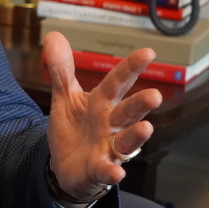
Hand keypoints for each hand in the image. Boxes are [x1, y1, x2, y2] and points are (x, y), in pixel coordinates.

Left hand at [44, 31, 161, 203]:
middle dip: (141, 104)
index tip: (148, 52)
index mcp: (101, 103)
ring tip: (146, 128)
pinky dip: (112, 172)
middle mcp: (110, 124)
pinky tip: (117, 172)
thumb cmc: (74, 128)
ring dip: (136, 135)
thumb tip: (53, 35)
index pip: (117, 82)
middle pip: (127, 111)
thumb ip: (62, 70)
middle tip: (155, 95)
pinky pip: (107, 170)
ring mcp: (108, 147)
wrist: (66, 166)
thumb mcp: (66, 97)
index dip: (131, 68)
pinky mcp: (99, 169)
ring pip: (126, 140)